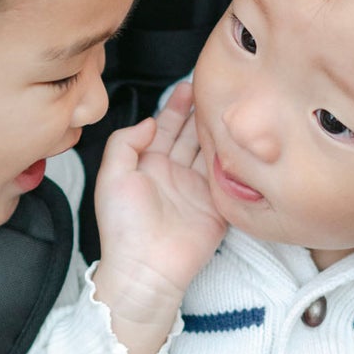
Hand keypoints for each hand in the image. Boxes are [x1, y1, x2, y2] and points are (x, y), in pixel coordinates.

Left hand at [93, 82, 224, 353]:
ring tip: (233, 106)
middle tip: (219, 87)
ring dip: (221, 129)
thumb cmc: (122, 229)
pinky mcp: (218, 205)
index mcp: (148, 164)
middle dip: (204, 110)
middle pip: (192, 133)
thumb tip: (150, 121)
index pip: (166, 126)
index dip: (177, 105)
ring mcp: (198, 188)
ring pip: (212, 149)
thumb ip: (125, 142)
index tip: (190, 84)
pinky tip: (242, 138)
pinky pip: (229, 175)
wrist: (144, 269)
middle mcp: (174, 173)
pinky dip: (235, 156)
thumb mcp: (111, 177)